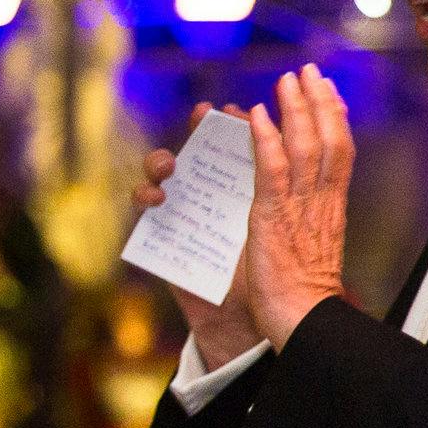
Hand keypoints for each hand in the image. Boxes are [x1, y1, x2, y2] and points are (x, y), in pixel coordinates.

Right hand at [135, 107, 263, 364]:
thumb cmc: (271, 267)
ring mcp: (185, 211)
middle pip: (194, 148)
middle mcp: (211, 193)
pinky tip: (158, 199)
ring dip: (159, 159)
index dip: (222, 121)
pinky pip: (142, 209)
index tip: (220, 110)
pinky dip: (144, 196)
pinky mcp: (162, 235)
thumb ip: (278, 179)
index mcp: (242, 184)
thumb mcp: (281, 217)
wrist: (255, 316)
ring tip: (169, 166)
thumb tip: (285, 132)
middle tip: (198, 120)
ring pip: (161, 172)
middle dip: (194, 130)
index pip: (229, 143)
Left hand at [240, 66, 352, 346]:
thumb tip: (314, 207)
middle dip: (319, 101)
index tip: (331, 92)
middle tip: (309, 71)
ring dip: (295, 108)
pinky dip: (266, 138)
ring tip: (287, 79)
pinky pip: (272, 169)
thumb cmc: (305, 297)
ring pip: (305, 146)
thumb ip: (314, 222)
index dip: (337, 120)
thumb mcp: (314, 249)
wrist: (305, 322)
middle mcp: (322, 202)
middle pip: (329, 139)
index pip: (342, 154)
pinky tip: (258, 113)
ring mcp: (299, 207)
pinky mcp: (273, 216)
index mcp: (333, 209)